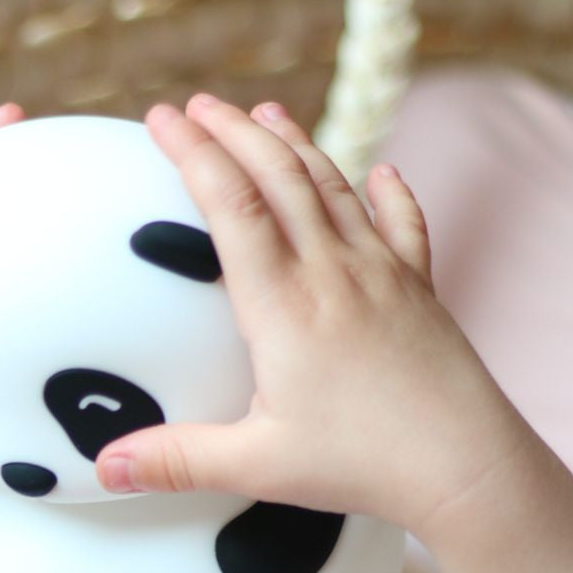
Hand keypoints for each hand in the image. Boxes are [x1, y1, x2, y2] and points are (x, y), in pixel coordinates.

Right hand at [95, 94, 532, 542]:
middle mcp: (332, 272)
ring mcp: (382, 275)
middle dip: (234, 131)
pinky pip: (403, 225)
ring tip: (265, 114)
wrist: (467, 467)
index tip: (161, 118)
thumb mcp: (257, 467)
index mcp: (283, 305)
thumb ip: (177, 461)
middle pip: (279, 176)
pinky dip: (389, 193)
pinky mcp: (419, 291)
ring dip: (296, 144)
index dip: (192, 152)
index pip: (230, 204)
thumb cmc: (364, 465)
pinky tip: (383, 174)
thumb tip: (105, 468)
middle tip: (198, 104)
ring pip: (334, 187)